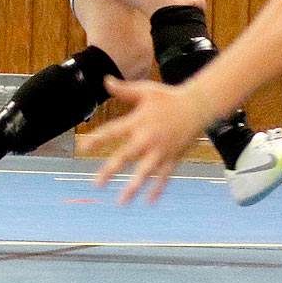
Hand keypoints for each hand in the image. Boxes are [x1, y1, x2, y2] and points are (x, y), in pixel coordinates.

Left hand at [91, 78, 216, 203]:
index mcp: (138, 121)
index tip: (83, 148)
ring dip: (134, 186)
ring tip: (122, 201)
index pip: (113, 131)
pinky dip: (158, 188)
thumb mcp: (146, 90)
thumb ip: (124, 90)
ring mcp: (162, 150)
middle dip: (111, 169)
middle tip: (97, 183)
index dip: (97, 139)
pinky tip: (150, 201)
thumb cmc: (170, 97)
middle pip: (127, 155)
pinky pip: (164, 175)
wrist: (198, 105)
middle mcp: (148, 137)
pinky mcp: (173, 157)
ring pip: (145, 171)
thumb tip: (105, 81)